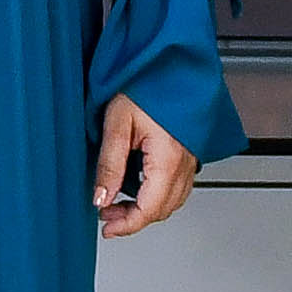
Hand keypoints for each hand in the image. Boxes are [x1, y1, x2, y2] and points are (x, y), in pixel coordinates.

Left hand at [92, 95, 199, 234]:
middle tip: (107, 214)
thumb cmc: (147, 84)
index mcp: (168, 159)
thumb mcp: (117, 124)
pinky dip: (157, 195)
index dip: (127, 225)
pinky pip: (177, 186)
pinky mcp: (189, 153)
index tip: (107, 228)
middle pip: (162, 210)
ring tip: (118, 202)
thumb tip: (101, 198)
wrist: (168, 63)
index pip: (149, 210)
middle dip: (134, 219)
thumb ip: (109, 165)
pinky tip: (137, 186)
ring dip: (146, 209)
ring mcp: (190, 159)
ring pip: (172, 201)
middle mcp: (185, 163)